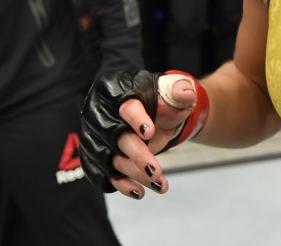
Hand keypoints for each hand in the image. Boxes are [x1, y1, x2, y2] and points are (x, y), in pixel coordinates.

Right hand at [79, 70, 208, 197]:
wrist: (161, 116)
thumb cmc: (163, 99)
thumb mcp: (175, 89)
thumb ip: (180, 90)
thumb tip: (184, 93)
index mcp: (115, 90)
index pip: (124, 105)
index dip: (136, 119)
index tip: (150, 133)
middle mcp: (99, 113)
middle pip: (115, 136)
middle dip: (136, 155)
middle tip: (155, 170)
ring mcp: (96, 136)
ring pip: (111, 159)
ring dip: (134, 174)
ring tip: (159, 184)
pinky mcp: (98, 156)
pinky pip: (104, 174)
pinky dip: (121, 184)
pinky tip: (140, 192)